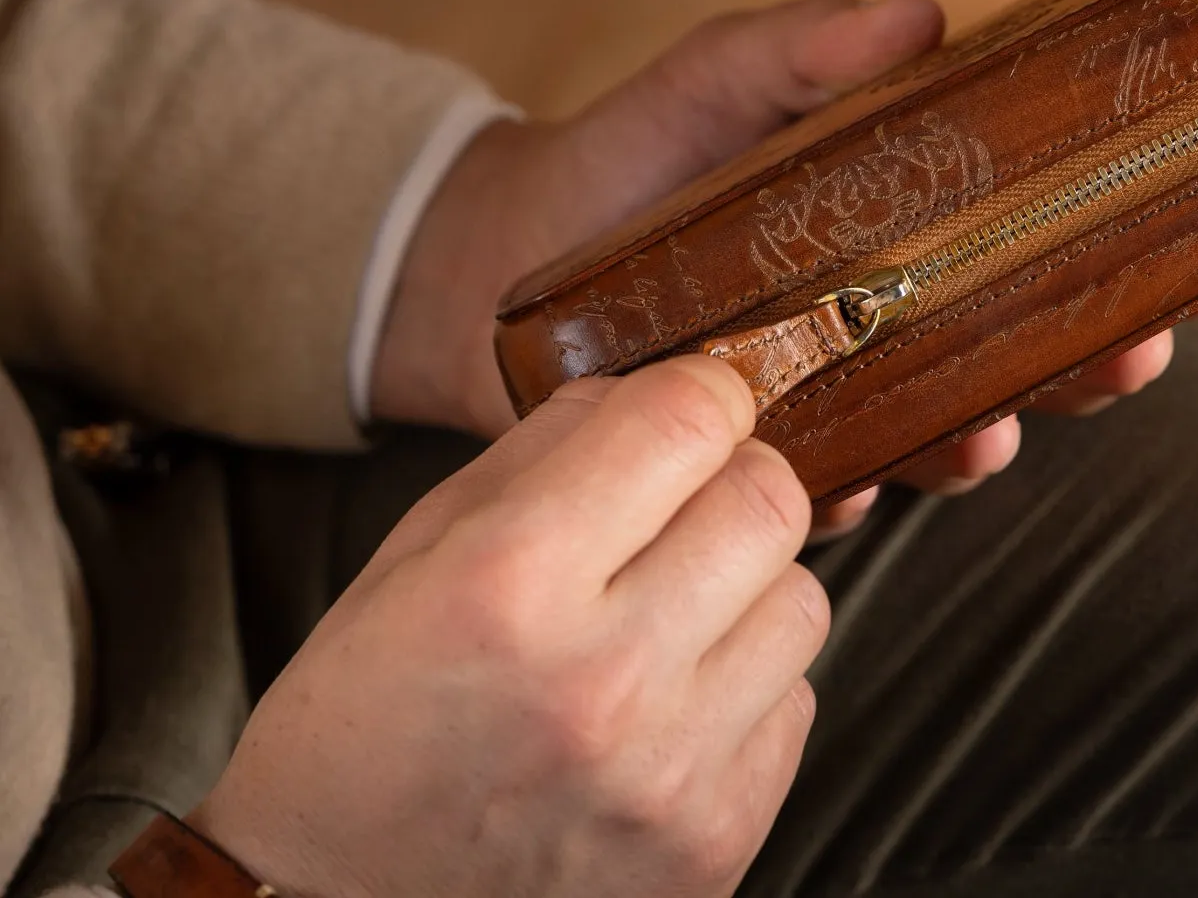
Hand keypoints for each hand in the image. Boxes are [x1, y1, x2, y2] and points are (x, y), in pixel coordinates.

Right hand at [191, 357, 823, 897]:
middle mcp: (605, 678)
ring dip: (750, 587)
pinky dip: (746, 688)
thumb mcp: (409, 557)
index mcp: (509, 584)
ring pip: (804, 601)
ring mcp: (671, 771)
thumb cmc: (362, 732)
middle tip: (686, 503)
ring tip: (671, 614)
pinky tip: (671, 703)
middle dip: (736, 478)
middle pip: (773, 502)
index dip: (701, 390)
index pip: (688, 422)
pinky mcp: (717, 840)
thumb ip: (541, 454)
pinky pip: (795, 706)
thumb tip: (652, 388)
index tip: (694, 402)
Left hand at [373, 0, 1197, 530]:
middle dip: (1100, 361)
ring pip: (951, 436)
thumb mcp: (720, 80)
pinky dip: (855, 491)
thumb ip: (805, 48)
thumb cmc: (628, 158)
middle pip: (1034, 358)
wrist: (497, 254)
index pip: (1053, 255)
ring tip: (1001, 418)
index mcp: (915, 240)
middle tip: (1144, 345)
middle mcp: (896, 330)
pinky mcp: (759, 462)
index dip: (1139, 265)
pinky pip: (827, 494)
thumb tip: (919, 15)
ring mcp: (837, 402)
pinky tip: (861, 478)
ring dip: (994, 433)